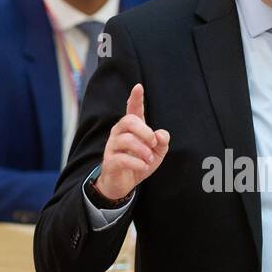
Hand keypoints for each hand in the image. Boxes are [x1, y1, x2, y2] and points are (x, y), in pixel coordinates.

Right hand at [96, 83, 169, 201]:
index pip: (132, 110)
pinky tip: (143, 166)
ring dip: (143, 150)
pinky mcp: (110, 162)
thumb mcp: (157, 153)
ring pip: (126, 139)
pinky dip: (137, 163)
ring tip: (149, 159)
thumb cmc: (139, 163)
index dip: (135, 99)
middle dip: (145, 131)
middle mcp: (119, 134)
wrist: (123, 185)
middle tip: (153, 143)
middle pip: (129, 121)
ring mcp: (112, 147)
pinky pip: (122, 158)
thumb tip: (161, 134)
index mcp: (131, 129)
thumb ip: (162, 141)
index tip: (138, 87)